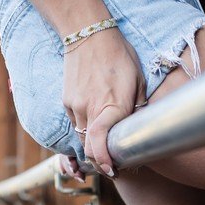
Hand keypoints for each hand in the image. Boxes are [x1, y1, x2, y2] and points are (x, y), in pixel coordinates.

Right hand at [63, 27, 143, 177]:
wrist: (88, 34)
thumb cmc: (119, 57)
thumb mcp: (138, 83)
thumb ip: (136, 110)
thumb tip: (137, 132)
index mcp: (111, 105)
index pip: (100, 144)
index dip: (106, 162)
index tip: (114, 170)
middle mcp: (90, 109)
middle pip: (90, 148)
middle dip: (101, 160)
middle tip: (113, 165)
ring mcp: (75, 105)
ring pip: (83, 137)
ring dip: (93, 145)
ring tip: (106, 143)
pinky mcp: (67, 101)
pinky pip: (76, 123)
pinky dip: (86, 128)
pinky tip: (96, 120)